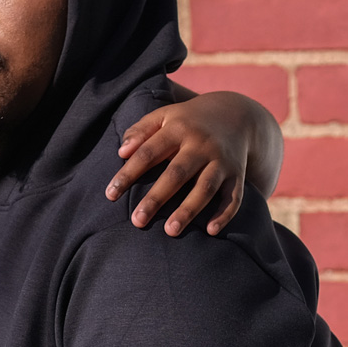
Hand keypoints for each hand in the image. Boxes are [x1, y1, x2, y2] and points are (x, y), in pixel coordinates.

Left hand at [106, 89, 266, 235]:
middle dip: (157, 198)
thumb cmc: (189, 121)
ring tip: (170, 232)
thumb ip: (141, 131)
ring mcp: (221, 161)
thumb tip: (121, 152)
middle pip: (177, 173)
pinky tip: (211, 231)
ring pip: (206, 187)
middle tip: (137, 221)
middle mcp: (201, 145)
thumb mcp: (165, 116)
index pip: (148, 152)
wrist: (236, 114)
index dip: (128, 173)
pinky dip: (224, 214)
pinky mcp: (237, 175)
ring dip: (188, 210)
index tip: (110, 195)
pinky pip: (234, 197)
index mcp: (179, 129)